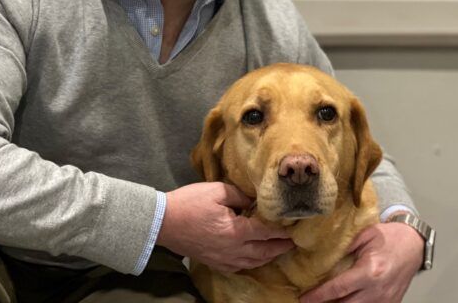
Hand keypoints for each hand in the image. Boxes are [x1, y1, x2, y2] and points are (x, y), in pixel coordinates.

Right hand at [156, 182, 293, 272]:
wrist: (164, 223)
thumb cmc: (190, 203)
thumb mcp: (217, 190)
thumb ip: (240, 195)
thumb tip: (253, 201)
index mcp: (236, 231)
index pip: (266, 231)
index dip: (281, 229)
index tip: (294, 226)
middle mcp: (234, 250)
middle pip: (264, 251)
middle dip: (280, 247)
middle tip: (293, 242)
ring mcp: (224, 259)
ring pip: (254, 262)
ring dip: (268, 256)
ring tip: (278, 250)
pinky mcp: (215, 263)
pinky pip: (240, 267)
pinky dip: (252, 263)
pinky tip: (255, 258)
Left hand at [300, 222, 422, 302]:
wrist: (414, 244)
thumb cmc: (389, 237)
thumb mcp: (363, 235)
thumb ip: (344, 248)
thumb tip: (321, 256)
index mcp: (369, 271)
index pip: (338, 288)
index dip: (319, 295)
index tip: (305, 298)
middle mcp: (378, 289)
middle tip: (312, 301)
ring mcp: (386, 300)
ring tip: (327, 301)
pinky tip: (345, 301)